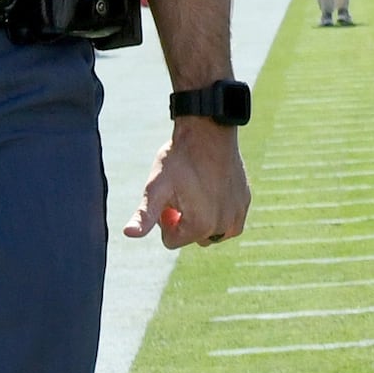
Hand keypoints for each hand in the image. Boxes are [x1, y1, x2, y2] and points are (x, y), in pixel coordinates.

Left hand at [126, 118, 250, 246]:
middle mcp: (224, 226)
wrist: (208, 131)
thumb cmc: (179, 159)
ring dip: (203, 219)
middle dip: (184, 220)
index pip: (171, 241)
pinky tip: (212, 192)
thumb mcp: (156, 188)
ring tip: (196, 192)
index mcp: (200, 226)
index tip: (169, 197)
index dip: (165, 219)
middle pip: (192, 237)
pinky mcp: (245, 202)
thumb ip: (144, 215)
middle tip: (183, 192)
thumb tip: (128, 233)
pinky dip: (220, 214)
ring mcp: (237, 214)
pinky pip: (230, 223)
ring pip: (211, 233)